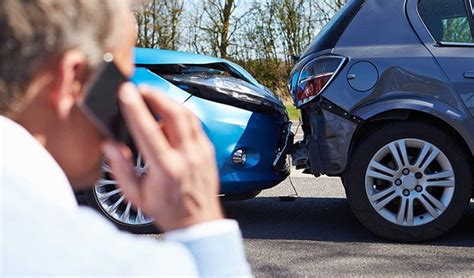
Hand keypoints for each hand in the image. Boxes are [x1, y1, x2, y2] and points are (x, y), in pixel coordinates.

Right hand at [103, 83, 222, 231]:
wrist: (198, 221)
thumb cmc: (168, 210)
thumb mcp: (136, 195)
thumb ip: (120, 168)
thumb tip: (109, 145)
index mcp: (166, 169)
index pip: (149, 130)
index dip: (135, 108)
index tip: (126, 92)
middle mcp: (187, 156)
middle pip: (174, 113)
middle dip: (155, 95)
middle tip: (140, 89)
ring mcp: (201, 151)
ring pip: (187, 115)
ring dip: (168, 101)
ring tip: (152, 97)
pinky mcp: (208, 149)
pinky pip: (195, 123)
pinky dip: (181, 114)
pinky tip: (169, 114)